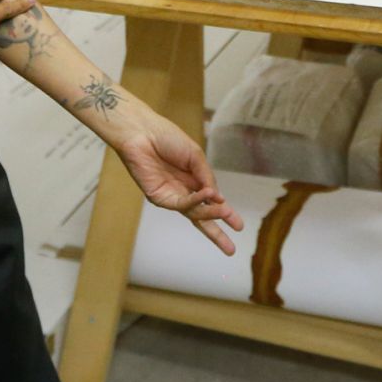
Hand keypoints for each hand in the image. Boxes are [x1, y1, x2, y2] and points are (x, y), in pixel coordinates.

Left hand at [112, 108, 244, 255]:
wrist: (142, 132)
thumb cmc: (167, 138)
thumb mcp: (195, 156)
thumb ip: (206, 177)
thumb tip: (218, 198)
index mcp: (192, 180)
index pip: (211, 201)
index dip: (224, 213)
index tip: (239, 226)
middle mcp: (182, 191)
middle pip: (201, 216)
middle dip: (216, 232)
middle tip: (230, 250)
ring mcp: (170, 196)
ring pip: (193, 212)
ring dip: (210, 213)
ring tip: (226, 213)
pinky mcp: (158, 197)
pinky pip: (180, 203)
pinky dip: (195, 201)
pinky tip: (207, 195)